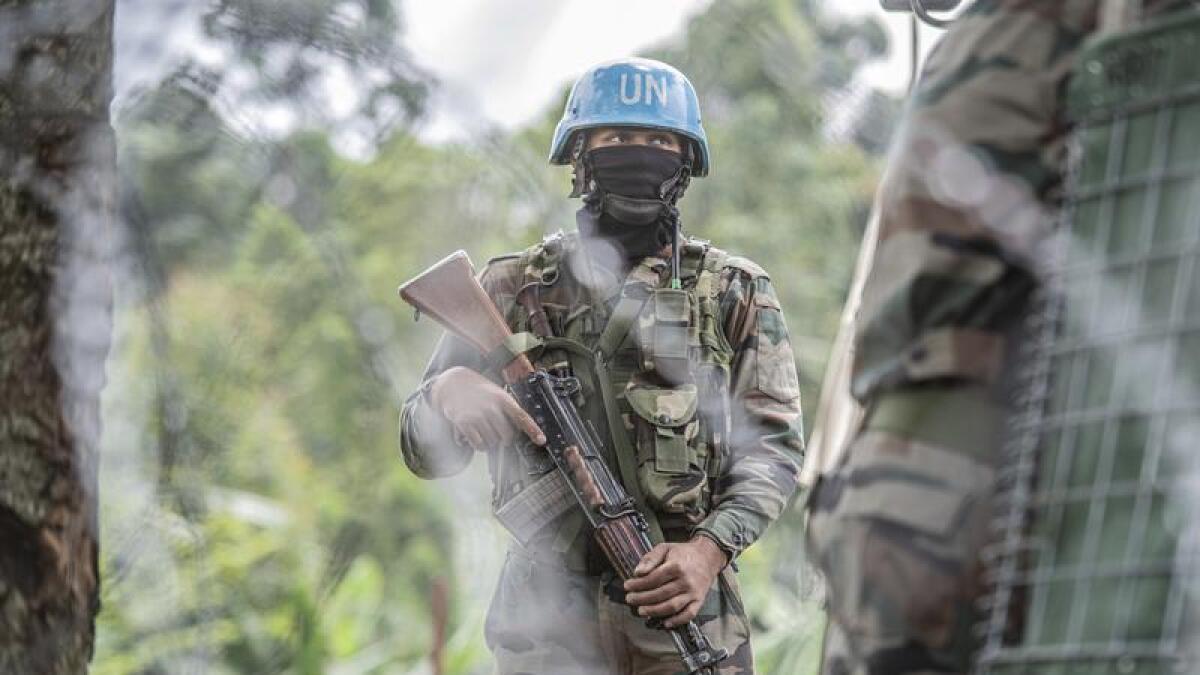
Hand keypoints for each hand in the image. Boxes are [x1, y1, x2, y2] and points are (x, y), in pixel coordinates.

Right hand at [430, 367, 545, 450]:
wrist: (452, 383)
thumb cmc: (478, 390)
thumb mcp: (497, 393)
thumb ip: (507, 409)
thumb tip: (519, 430)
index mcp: (502, 398)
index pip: (521, 416)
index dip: (533, 430)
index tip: (541, 440)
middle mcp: (491, 407)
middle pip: (508, 436)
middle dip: (505, 438)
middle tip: (498, 432)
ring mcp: (477, 415)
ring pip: (493, 442)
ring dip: (490, 442)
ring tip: (484, 430)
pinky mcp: (464, 423)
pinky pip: (478, 444)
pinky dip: (479, 445)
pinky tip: (476, 436)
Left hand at [623, 536, 727, 627]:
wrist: (708, 556)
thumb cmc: (683, 553)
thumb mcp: (665, 548)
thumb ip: (650, 558)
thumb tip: (638, 572)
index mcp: (676, 566)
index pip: (653, 579)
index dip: (638, 584)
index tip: (627, 586)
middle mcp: (686, 581)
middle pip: (660, 594)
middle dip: (642, 598)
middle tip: (630, 599)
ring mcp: (693, 592)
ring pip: (672, 606)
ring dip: (654, 611)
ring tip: (641, 611)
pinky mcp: (699, 601)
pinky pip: (689, 614)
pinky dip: (677, 621)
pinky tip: (664, 623)